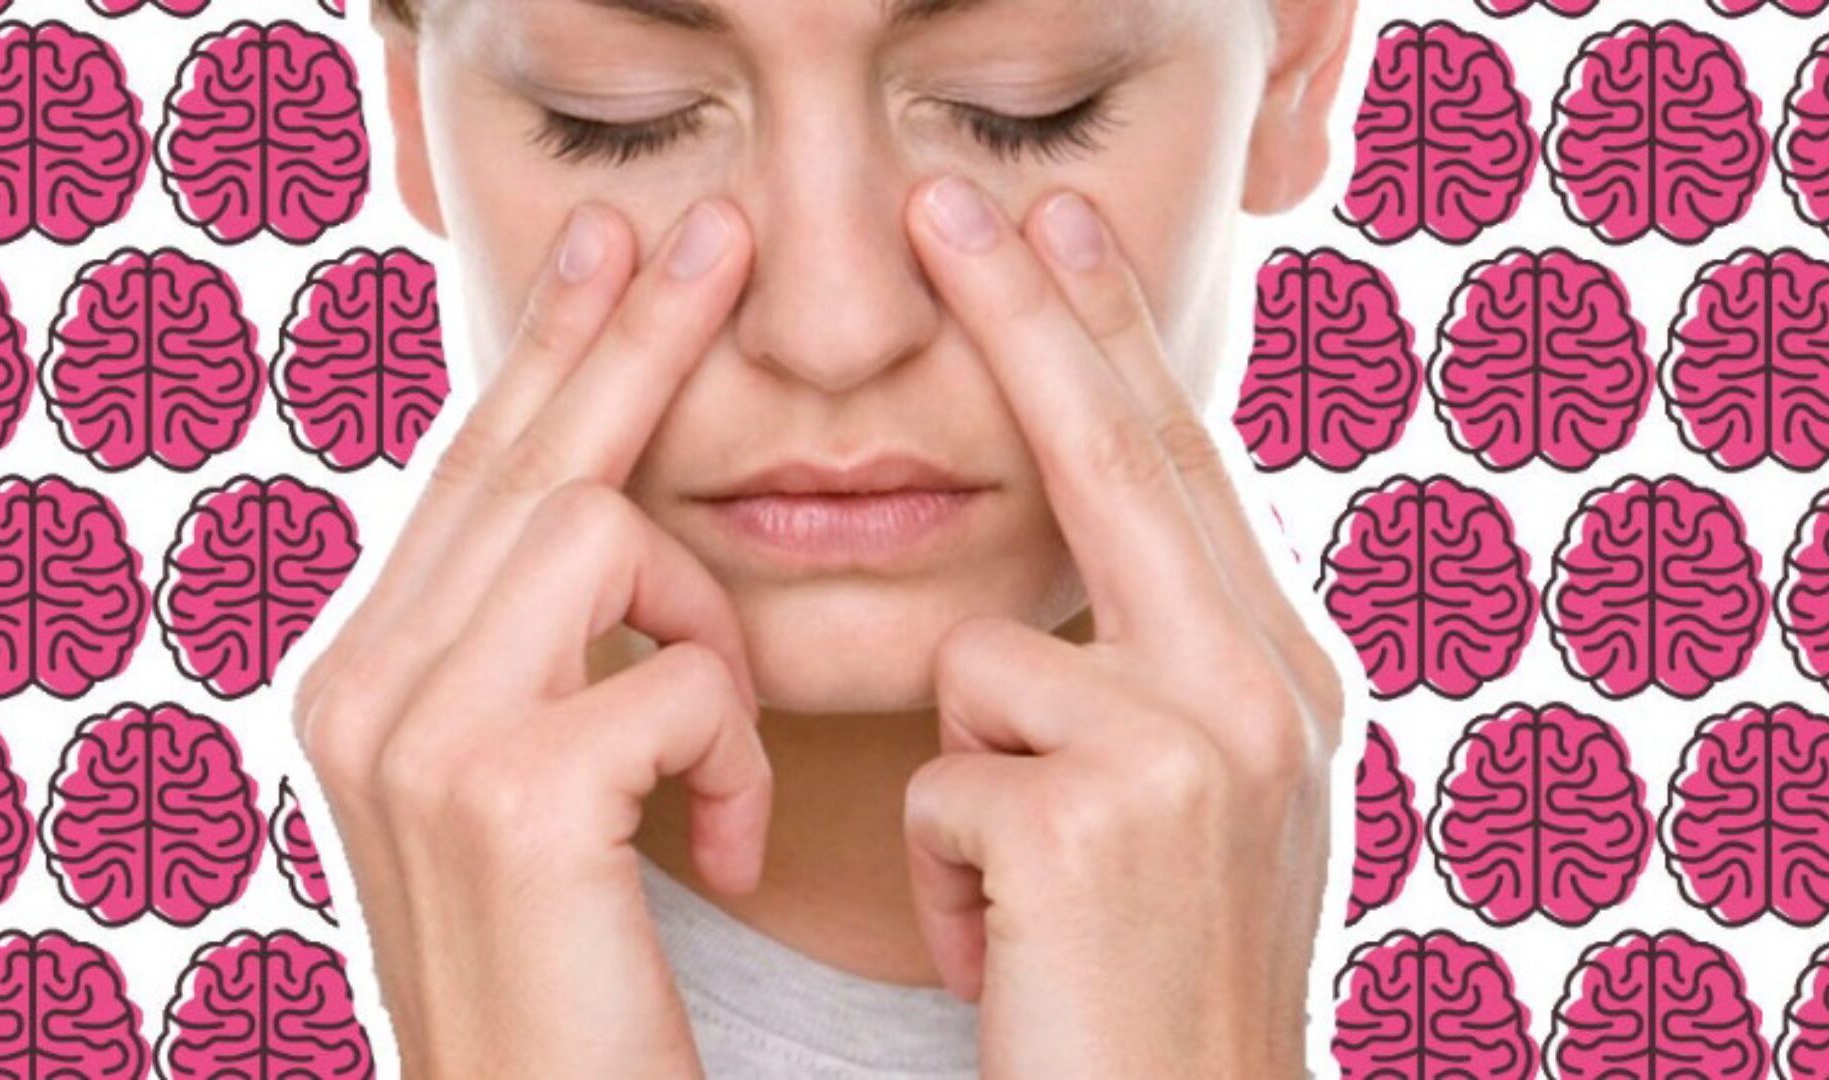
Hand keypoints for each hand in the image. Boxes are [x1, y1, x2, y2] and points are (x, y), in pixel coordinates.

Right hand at [291, 197, 767, 1078]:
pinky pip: (683, 667)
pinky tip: (724, 847)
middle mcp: (358, 684)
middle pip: (523, 451)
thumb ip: (542, 655)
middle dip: (632, 333)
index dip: (551, 354)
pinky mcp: (506, 789)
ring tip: (715, 764)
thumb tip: (608, 523)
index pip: (472, 473)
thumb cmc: (571, 976)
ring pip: (606, 526)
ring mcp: (416, 730)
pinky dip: (735, 751)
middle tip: (719, 232)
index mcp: (366, 677)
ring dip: (706, 634)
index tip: (616, 252)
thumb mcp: (537, 790)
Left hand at [899, 176, 1347, 1078]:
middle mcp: (1263, 688)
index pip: (1173, 474)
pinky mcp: (1098, 814)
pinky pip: (941, 774)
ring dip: (965, 788)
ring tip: (1021, 908)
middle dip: (1033, 319)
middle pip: (1118, 460)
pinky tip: (1007, 958)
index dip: (1109, 345)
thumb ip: (1143, 677)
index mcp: (1275, 678)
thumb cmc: (1151, 991)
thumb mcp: (1184, 811)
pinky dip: (941, 874)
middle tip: (957, 202)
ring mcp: (1194, 744)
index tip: (1057, 236)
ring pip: (983, 658)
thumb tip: (1049, 588)